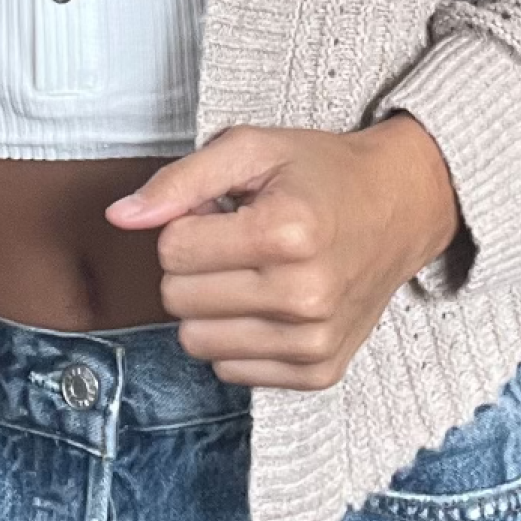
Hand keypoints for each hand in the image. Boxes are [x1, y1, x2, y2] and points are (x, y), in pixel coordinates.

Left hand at [103, 114, 461, 386]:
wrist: (401, 207)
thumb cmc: (320, 173)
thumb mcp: (252, 149)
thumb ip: (180, 180)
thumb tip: (120, 217)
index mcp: (285, 232)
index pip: (172, 249)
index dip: (186, 222)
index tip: (222, 210)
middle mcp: (303, 295)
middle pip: (178, 299)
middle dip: (193, 265)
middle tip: (236, 239)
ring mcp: (314, 342)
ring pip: (196, 343)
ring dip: (210, 306)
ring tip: (252, 270)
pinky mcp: (319, 372)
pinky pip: (230, 371)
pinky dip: (237, 337)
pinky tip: (269, 302)